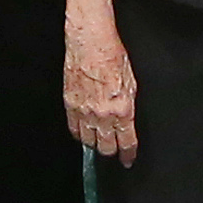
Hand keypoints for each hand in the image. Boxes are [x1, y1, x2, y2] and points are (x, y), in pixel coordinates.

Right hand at [62, 11, 138, 160]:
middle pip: (106, 148)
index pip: (127, 143)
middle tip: (113, 151)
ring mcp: (84, 111)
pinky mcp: (70, 104)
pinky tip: (83, 132)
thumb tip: (127, 122)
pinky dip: (79, 134)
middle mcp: (103, 115)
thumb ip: (129, 107)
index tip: (128, 160)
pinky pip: (73, 129)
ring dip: (95, 144)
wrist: (91, 42)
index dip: (128, 155)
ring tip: (98, 141)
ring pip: (88, 142)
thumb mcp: (132, 83)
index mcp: (123, 110)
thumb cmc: (113, 56)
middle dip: (111, 152)